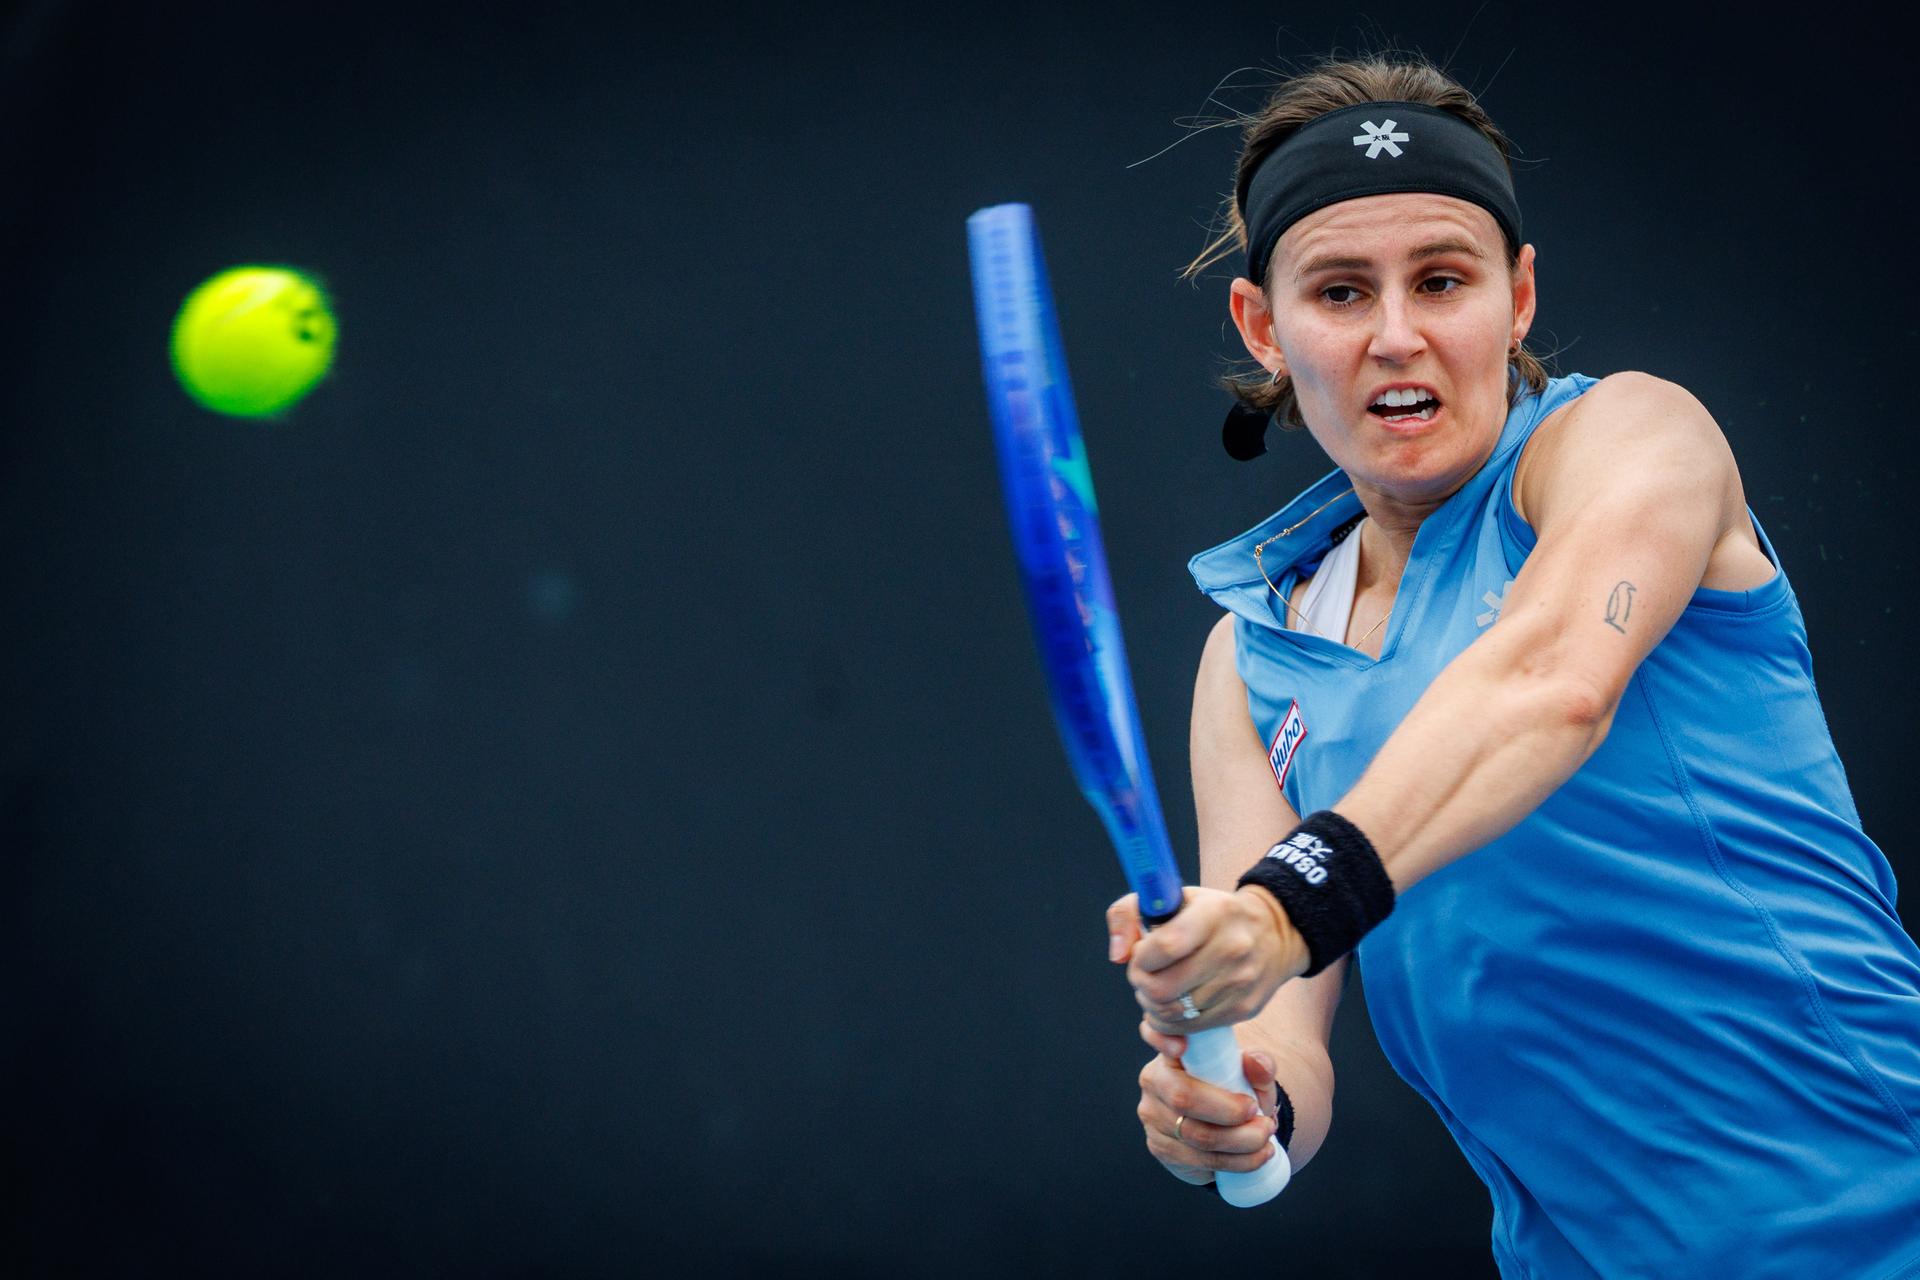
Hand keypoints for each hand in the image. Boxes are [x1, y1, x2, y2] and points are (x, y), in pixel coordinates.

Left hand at [1107, 887, 1307, 1034]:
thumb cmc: (1211, 914)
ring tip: (1157, 989)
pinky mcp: (1242, 1009)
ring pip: (1173, 1013)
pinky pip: (1190, 1028)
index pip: (1165, 946)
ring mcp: (1239, 983)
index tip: (1140, 954)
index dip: (1141, 957)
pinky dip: (1170, 1022)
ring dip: (1153, 1005)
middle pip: (1163, 988)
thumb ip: (1128, 912)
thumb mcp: (1173, 896)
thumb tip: (1118, 955)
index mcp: (1214, 913)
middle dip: (1141, 984)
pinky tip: (1172, 1004)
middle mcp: (1232, 949)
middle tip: (1144, 975)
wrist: (1273, 933)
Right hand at [1133, 1021, 1280, 1184]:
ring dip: (1240, 1142)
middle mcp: (1153, 1079)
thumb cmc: (1236, 1091)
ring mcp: (1152, 1115)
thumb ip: (1259, 1066)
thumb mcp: (1252, 1077)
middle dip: (1230, 1113)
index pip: (1155, 1032)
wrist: (1226, 1129)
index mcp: (1172, 1050)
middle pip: (1182, 1096)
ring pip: (1194, 1135)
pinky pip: (1197, 1159)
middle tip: (1263, 1119)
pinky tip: (1257, 1155)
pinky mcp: (1159, 1146)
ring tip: (1266, 1137)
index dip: (1161, 1038)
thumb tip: (1257, 1063)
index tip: (1181, 1047)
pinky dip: (1235, 1161)